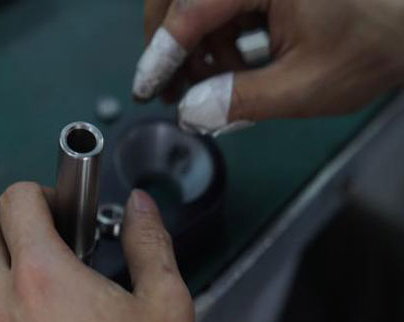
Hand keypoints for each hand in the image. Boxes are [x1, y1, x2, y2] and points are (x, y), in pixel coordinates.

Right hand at [134, 0, 403, 132]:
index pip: (191, 10)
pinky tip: (230, 64)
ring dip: (193, 43)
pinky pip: (221, 1)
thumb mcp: (306, 86)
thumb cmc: (375, 43)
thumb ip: (241, 101)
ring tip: (209, 85)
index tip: (146, 90)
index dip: (161, 55)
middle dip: (167, 42)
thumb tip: (190, 112)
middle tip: (170, 88)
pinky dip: (215, 34)